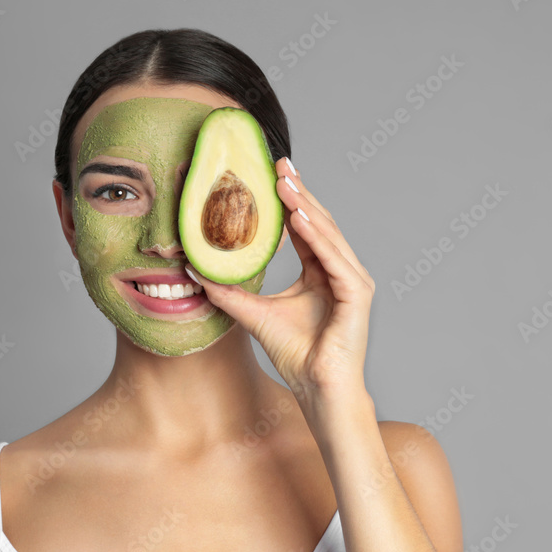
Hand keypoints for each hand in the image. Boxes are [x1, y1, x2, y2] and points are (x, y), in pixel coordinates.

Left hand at [185, 157, 375, 406]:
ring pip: (328, 234)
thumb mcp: (255, 314)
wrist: (319, 389)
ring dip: (306, 206)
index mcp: (321, 271)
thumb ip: (228, 291)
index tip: (271, 172)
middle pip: (318, 222)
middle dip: (298, 191)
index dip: (290, 198)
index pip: (306, 226)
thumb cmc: (296, 355)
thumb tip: (194, 270)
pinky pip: (335, 258)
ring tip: (284, 182)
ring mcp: (352, 280)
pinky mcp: (358, 294)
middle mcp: (340, 270)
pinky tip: (299, 218)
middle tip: (278, 163)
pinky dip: (318, 236)